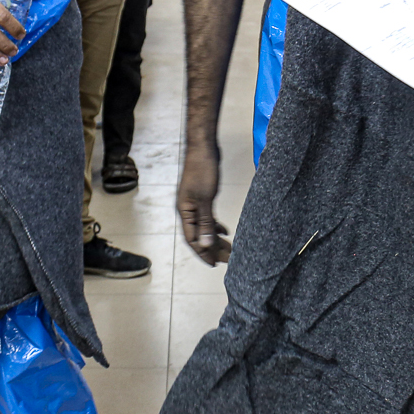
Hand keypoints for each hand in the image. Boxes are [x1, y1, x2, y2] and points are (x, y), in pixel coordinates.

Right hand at [177, 145, 228, 264]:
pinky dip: (216, 226)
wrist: (203, 149)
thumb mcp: (205, 199)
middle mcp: (187, 210)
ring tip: (229, 249)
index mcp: (184, 212)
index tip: (214, 264)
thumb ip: (206, 223)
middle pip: (199, 235)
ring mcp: (194, 204)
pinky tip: (225, 231)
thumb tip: (206, 245)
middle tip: (227, 259)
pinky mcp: (202, 197)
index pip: (192, 239)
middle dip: (212, 249)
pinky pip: (208, 218)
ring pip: (204, 227)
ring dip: (215, 239)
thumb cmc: (202, 170)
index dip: (203, 253)